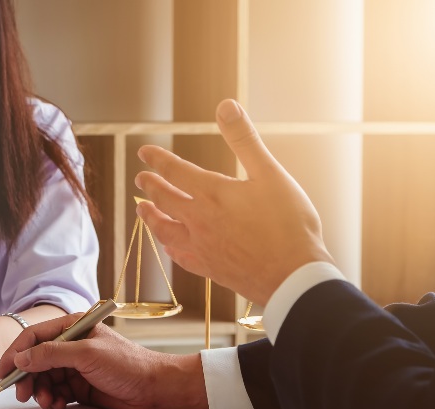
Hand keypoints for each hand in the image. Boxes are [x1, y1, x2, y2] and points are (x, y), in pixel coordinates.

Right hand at [0, 315, 208, 408]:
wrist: (155, 389)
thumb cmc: (128, 364)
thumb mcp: (87, 354)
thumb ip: (51, 354)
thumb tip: (22, 357)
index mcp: (73, 327)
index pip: (34, 337)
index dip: (16, 354)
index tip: (2, 373)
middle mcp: (72, 346)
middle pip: (36, 361)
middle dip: (27, 378)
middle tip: (23, 395)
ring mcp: (76, 367)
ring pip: (44, 380)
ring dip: (41, 392)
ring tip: (49, 402)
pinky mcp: (81, 387)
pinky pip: (57, 393)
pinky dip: (54, 401)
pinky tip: (61, 406)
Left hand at [134, 99, 334, 306]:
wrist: (294, 276)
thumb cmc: (289, 224)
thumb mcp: (271, 173)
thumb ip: (245, 140)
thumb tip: (226, 106)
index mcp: (213, 194)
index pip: (174, 171)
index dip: (157, 159)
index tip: (144, 153)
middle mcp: (200, 221)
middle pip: (165, 200)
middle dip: (150, 187)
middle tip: (140, 180)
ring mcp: (203, 248)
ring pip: (165, 231)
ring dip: (151, 218)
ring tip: (142, 210)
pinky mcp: (211, 269)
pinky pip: (182, 257)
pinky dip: (171, 248)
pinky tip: (169, 247)